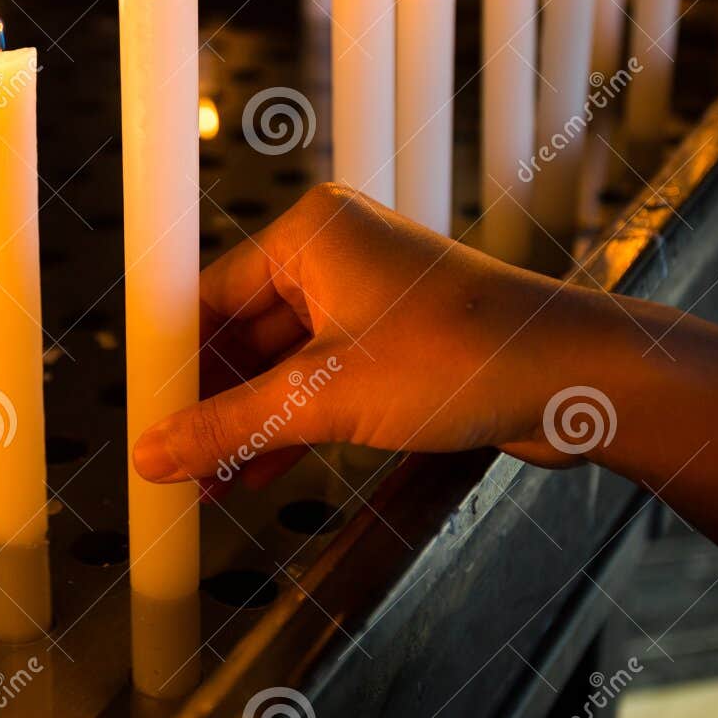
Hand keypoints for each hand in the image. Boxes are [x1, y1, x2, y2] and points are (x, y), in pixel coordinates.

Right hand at [131, 183, 596, 493]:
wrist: (576, 378)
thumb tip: (157, 450)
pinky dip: (289, 426)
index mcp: (311, 234)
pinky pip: (320, 383)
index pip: (207, 296)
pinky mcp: (395, 345)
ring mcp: (368, 301)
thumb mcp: (325, 397)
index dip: (171, 360)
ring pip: (280, 367)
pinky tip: (255, 473)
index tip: (141, 410)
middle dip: (208, 403)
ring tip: (204, 483)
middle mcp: (335, 257)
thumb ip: (229, 426)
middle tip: (170, 460)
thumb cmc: (467, 352)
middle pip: (240, 334)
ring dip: (246, 424)